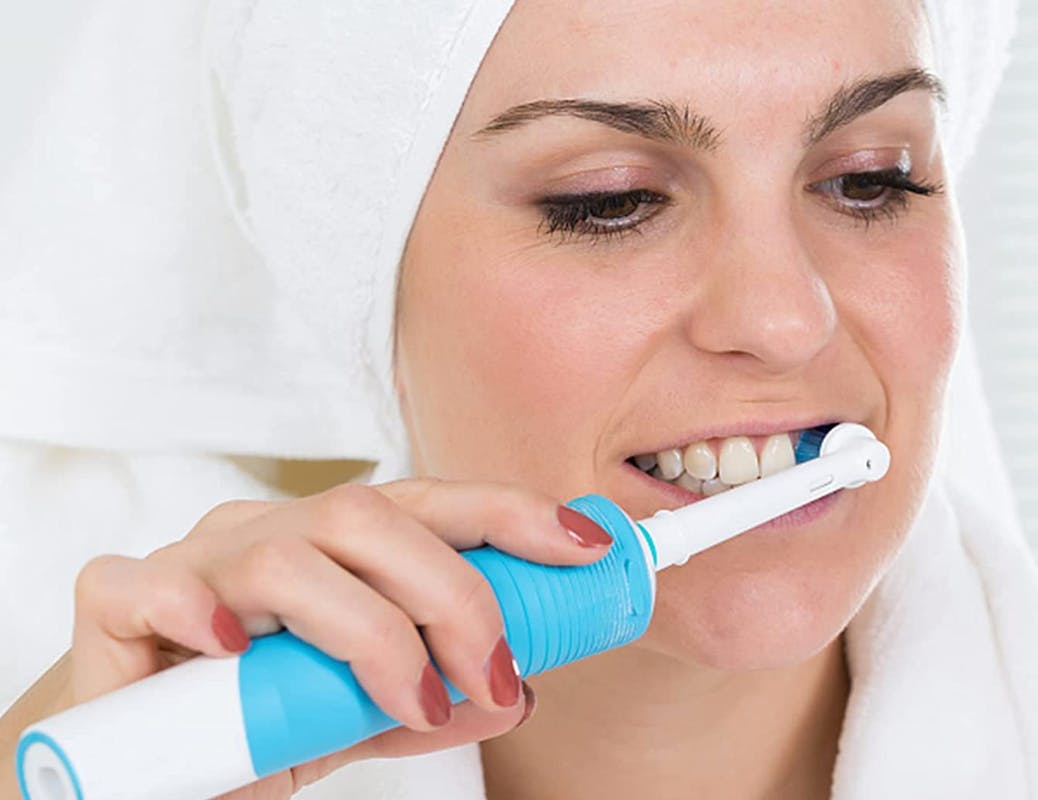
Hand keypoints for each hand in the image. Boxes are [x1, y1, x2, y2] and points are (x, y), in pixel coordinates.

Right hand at [0, 479, 612, 798]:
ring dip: (368, 627)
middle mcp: (273, 533)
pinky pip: (149, 584)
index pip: (433, 505)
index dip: (511, 513)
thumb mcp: (361, 712)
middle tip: (496, 674)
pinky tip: (232, 652)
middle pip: (370, 516)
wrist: (135, 759)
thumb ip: (430, 699)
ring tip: (410, 701)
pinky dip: (195, 610)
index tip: (586, 544)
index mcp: (337, 546)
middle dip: (454, 591)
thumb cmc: (251, 717)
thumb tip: (512, 691)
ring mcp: (196, 560)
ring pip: (286, 550)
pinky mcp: (118, 601)